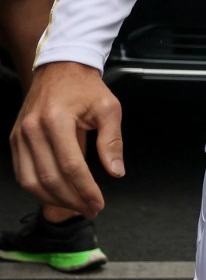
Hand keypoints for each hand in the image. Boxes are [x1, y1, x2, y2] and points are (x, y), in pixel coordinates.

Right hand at [11, 62, 123, 217]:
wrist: (60, 70)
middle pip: (49, 178)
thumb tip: (116, 172)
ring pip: (31, 181)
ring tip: (77, 206)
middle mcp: (32, 130)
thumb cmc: (85, 88)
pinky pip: (23, 173)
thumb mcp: (109, 109)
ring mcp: (20, 136)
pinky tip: (58, 195)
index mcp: (56, 120)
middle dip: (72, 200)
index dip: (85, 189)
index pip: (70, 166)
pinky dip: (40, 189)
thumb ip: (112, 142)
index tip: (98, 203)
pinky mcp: (15, 140)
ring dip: (55, 200)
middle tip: (92, 209)